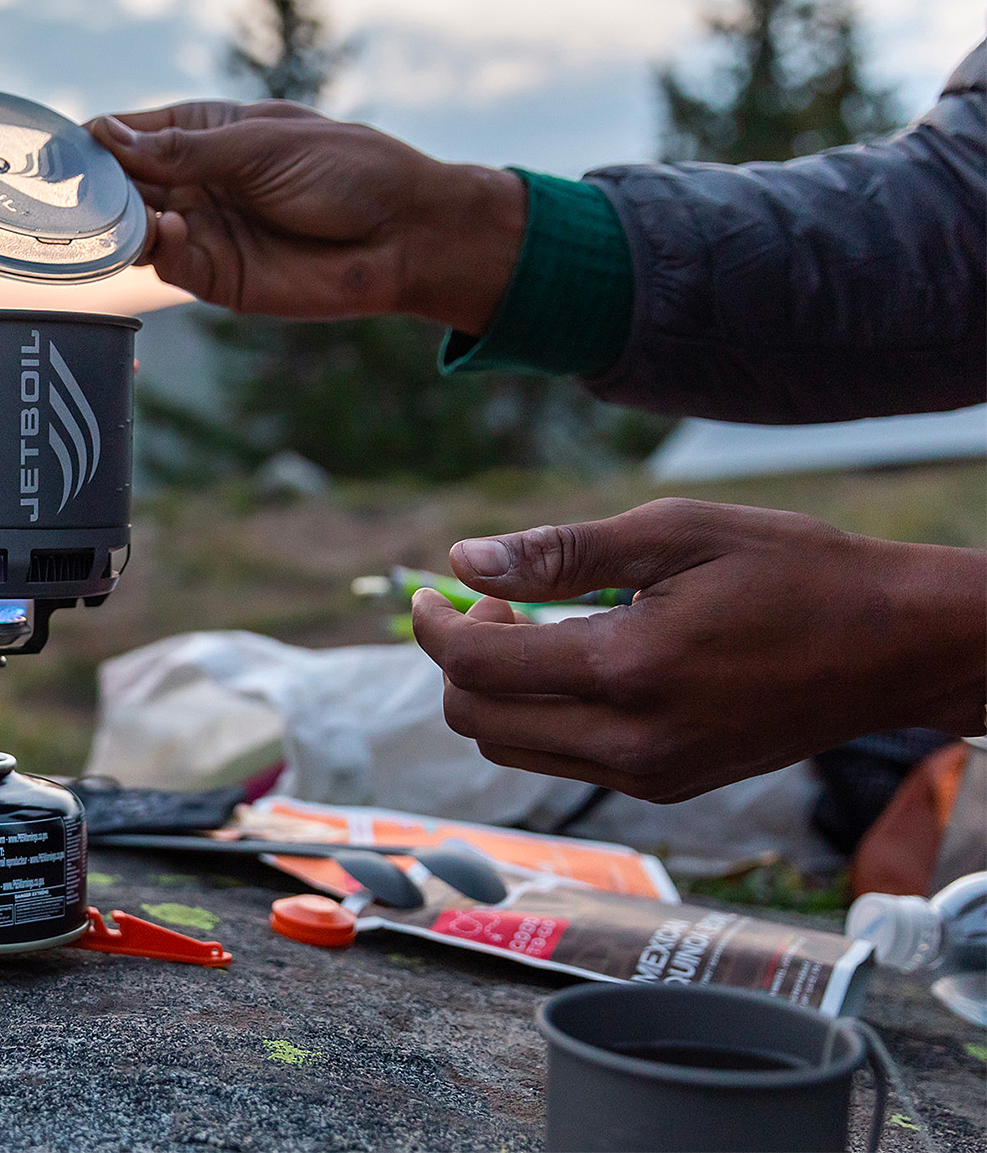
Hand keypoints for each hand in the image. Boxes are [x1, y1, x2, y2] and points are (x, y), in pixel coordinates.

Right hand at [88, 101, 524, 332]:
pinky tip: (158, 230)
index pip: (130, 134)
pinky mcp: (216, 278)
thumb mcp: (261, 147)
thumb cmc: (347, 172)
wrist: (403, 236)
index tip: (56, 148)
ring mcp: (203, 231)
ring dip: (114, 221)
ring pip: (134, 227)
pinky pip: (167, 262)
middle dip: (90, 187)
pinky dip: (152, 248)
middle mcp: (195, 183)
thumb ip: (185, 152)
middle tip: (56, 190)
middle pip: (122, 185)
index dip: (94, 140)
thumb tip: (110, 139)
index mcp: (204, 134)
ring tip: (101, 213)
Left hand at [411, 498, 986, 801]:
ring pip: (512, 751)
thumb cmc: (795, 572)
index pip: (476, 670)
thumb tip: (463, 560)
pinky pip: (563, 761)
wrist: (895, 647)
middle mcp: (631, 744)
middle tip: (495, 603)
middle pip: (478, 723)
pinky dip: (540, 715)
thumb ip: (560, 552)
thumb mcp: (677, 533)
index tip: (427, 592)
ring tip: (535, 627)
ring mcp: (649, 778)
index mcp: (629, 672)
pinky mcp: (667, 788)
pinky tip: (578, 661)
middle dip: (459, 661)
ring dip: (495, 692)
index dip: (432, 627)